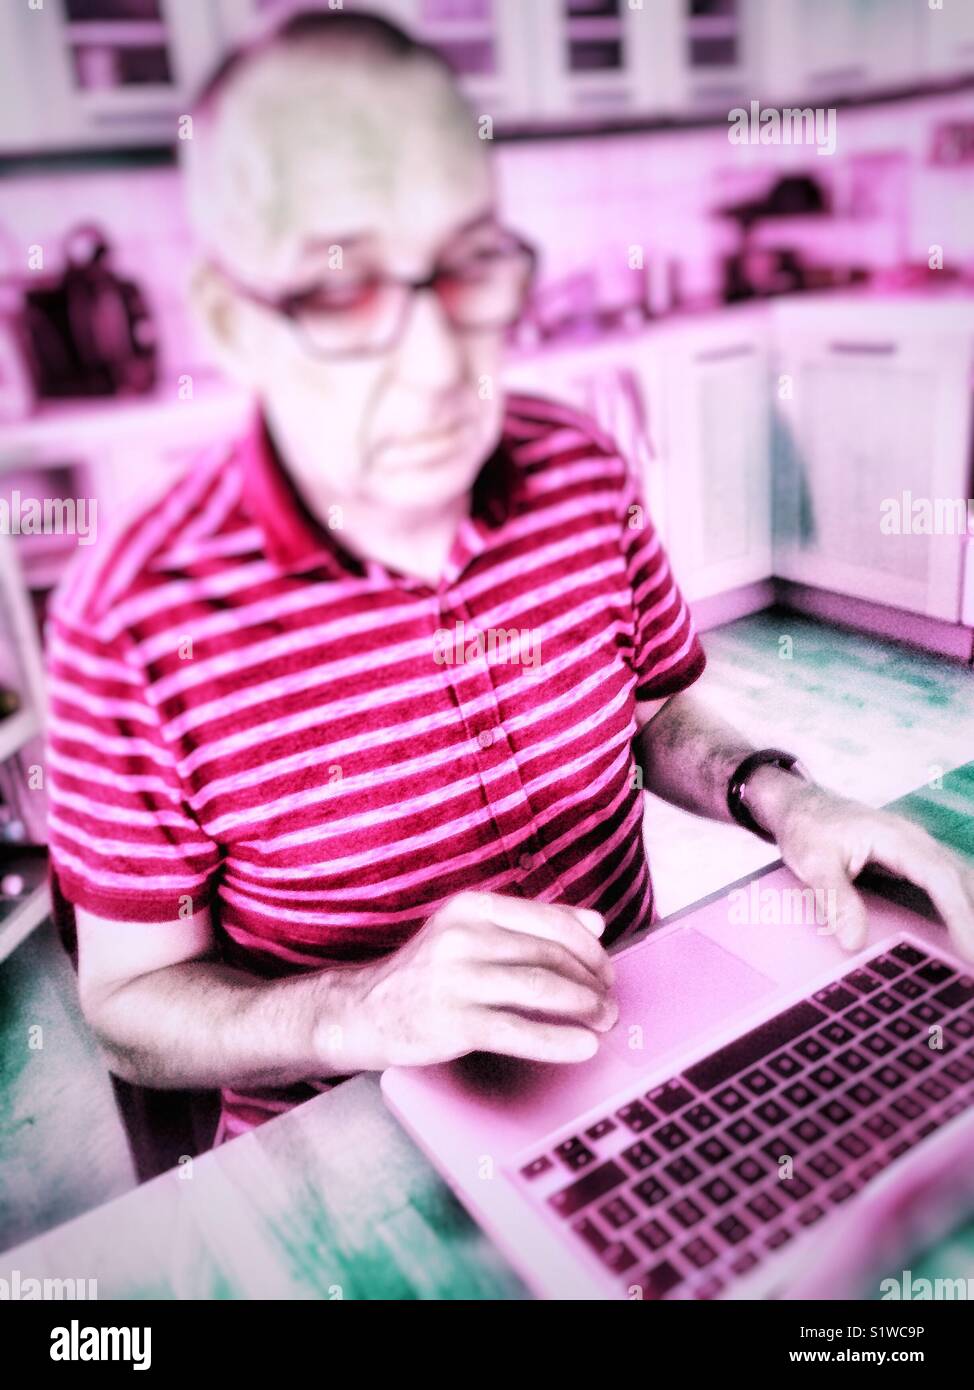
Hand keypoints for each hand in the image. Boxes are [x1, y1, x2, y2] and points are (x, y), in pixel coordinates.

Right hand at [335, 890, 617, 1069]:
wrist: (363, 1010)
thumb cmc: (427, 974)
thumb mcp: (471, 933)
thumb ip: (530, 925)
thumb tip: (596, 923)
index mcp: (472, 907)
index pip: (550, 920)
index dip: (589, 947)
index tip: (607, 969)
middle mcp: (463, 936)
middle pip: (551, 955)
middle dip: (592, 982)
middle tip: (610, 1002)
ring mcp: (456, 978)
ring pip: (542, 988)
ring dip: (584, 1008)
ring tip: (604, 1022)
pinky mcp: (452, 1021)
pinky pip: (519, 1030)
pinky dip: (559, 1040)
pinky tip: (582, 1047)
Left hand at [752, 770, 973, 961]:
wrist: (800, 804)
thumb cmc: (807, 827)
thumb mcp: (812, 863)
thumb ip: (835, 900)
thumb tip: (854, 941)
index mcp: (895, 837)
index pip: (940, 878)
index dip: (960, 914)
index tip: (970, 948)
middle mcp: (915, 840)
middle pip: (961, 880)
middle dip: (973, 919)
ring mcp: (918, 847)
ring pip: (961, 879)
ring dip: (971, 912)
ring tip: (972, 953)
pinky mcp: (914, 858)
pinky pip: (948, 882)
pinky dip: (961, 905)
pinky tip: (964, 930)